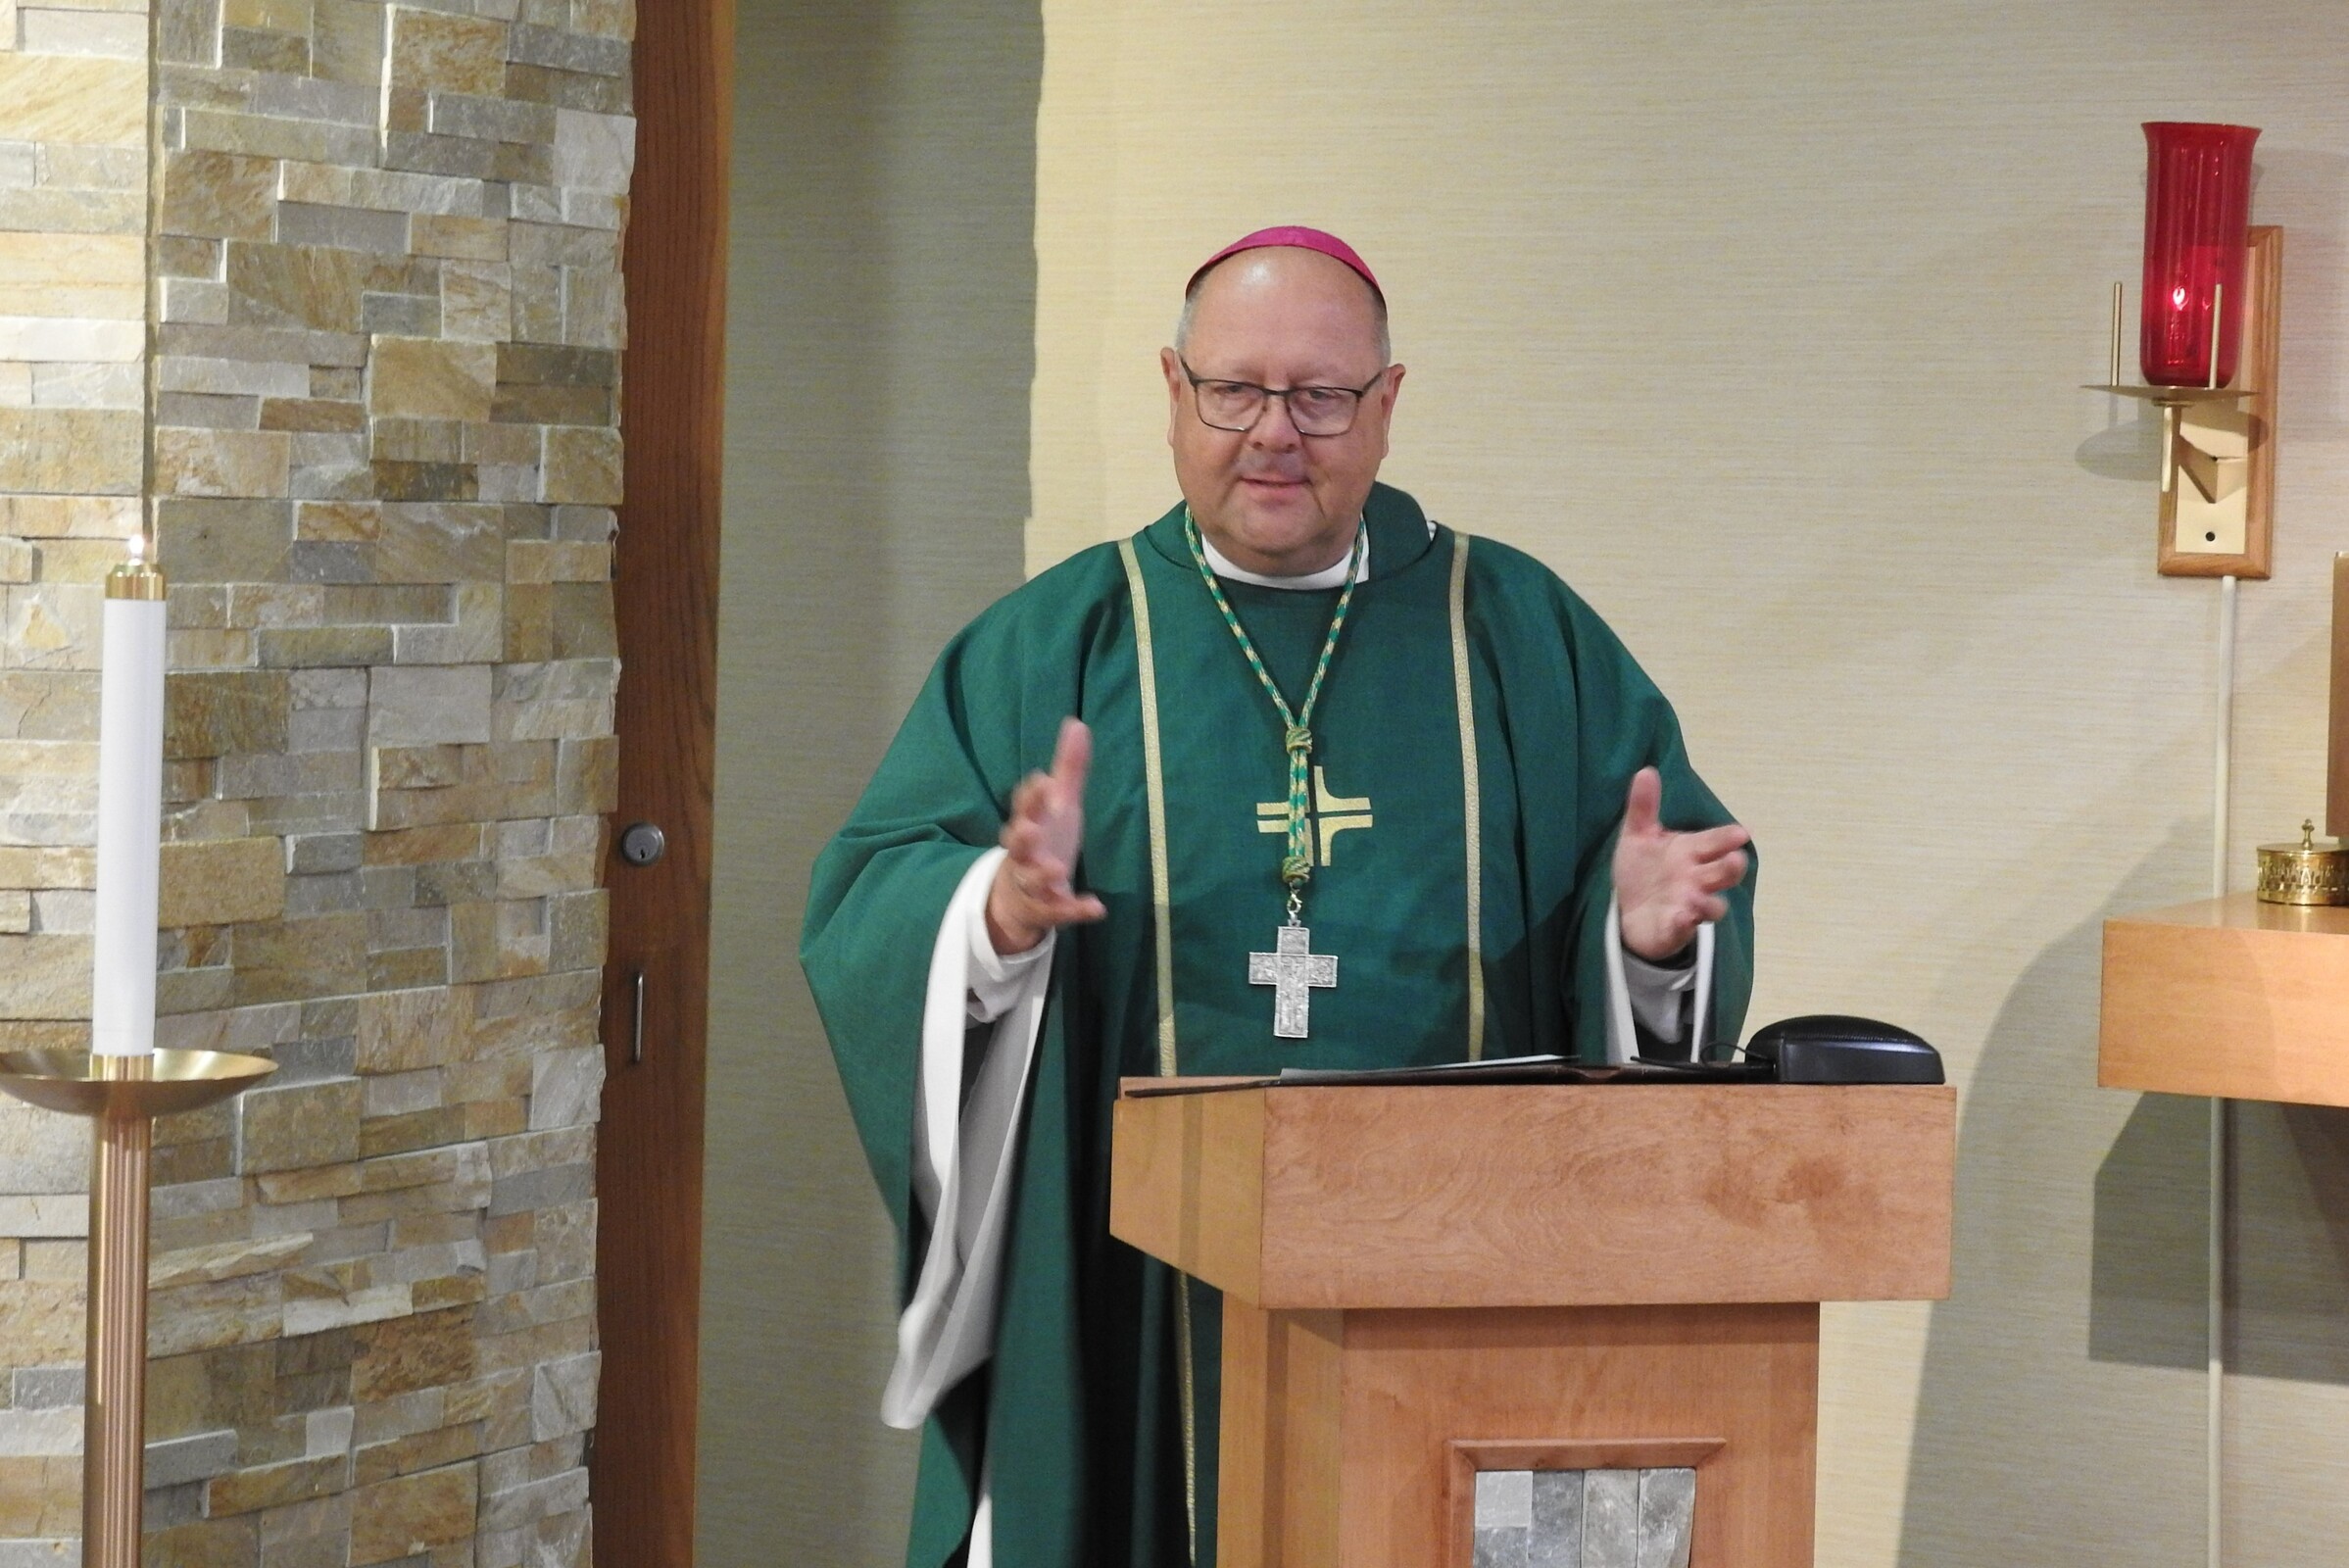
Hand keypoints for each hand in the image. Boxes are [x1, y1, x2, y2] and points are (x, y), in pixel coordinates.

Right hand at [986, 717, 1108, 954]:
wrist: (1020, 897)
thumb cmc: (1043, 841)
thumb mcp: (1059, 805)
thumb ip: (1068, 769)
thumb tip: (1076, 723)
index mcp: (1028, 824)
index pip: (1023, 807)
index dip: (1031, 796)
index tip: (1043, 780)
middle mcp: (1024, 853)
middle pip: (1016, 843)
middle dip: (1022, 835)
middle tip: (1030, 828)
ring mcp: (1032, 883)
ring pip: (1030, 880)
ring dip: (1041, 874)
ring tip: (1056, 869)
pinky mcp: (1045, 909)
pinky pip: (1058, 911)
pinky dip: (1075, 910)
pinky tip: (1096, 907)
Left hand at [1611, 767, 1749, 961]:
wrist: (1628, 910)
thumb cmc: (1643, 869)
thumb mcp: (1638, 836)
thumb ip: (1643, 807)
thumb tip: (1646, 771)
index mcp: (1690, 852)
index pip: (1714, 842)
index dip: (1727, 838)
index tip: (1741, 833)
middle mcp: (1696, 879)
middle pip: (1722, 874)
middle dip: (1730, 868)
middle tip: (1736, 859)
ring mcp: (1688, 906)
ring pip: (1711, 907)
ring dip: (1708, 902)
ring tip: (1697, 896)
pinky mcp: (1674, 930)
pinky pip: (1683, 930)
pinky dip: (1683, 925)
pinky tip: (1680, 918)